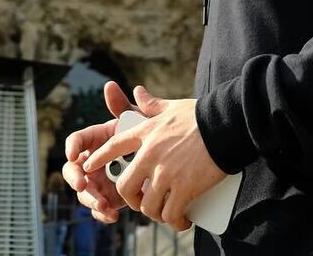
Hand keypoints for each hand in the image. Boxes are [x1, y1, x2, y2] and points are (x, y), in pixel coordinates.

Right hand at [62, 80, 134, 223]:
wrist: (165, 160)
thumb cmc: (148, 136)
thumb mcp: (138, 122)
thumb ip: (122, 106)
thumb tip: (109, 85)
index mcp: (97, 140)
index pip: (77, 141)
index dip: (72, 147)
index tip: (74, 154)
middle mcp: (93, 161)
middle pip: (73, 170)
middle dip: (75, 178)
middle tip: (83, 183)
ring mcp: (98, 181)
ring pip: (84, 193)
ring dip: (90, 200)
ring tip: (103, 205)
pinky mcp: (107, 199)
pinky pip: (99, 209)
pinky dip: (103, 214)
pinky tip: (112, 215)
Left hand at [84, 85, 225, 231]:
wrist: (225, 125)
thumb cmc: (201, 115)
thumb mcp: (172, 107)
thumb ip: (152, 104)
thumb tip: (137, 91)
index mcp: (146, 132)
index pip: (114, 145)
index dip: (99, 157)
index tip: (88, 165)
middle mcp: (150, 154)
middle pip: (126, 187)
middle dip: (132, 200)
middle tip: (144, 202)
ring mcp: (165, 173)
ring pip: (148, 205)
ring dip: (156, 214)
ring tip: (167, 214)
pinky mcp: (182, 188)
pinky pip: (170, 214)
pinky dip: (175, 221)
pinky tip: (181, 221)